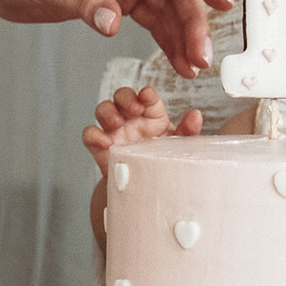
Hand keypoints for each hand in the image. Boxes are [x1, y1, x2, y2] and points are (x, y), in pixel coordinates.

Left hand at [0, 0, 230, 73]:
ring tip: (192, 68)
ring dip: (181, 34)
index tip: (222, 1)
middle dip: (191, 19)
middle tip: (201, 56)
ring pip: (165, 3)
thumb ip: (83, 1)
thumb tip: (114, 24)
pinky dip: (162, 38)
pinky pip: (148, 16)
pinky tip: (175, 61)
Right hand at [84, 82, 205, 252]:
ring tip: (117, 122)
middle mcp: (131, 119)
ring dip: (108, 111)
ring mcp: (113, 131)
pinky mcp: (100, 147)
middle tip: (134, 109)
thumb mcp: (178, 146)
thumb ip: (187, 131)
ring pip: (103, 109)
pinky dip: (93, 134)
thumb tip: (196, 115)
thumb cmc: (163, 162)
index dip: (146, 94)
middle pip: (121, 96)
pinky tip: (103, 141)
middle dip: (126, 98)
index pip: (146, 97)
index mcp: (151, 115)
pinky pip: (89, 134)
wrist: (146, 191)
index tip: (148, 96)